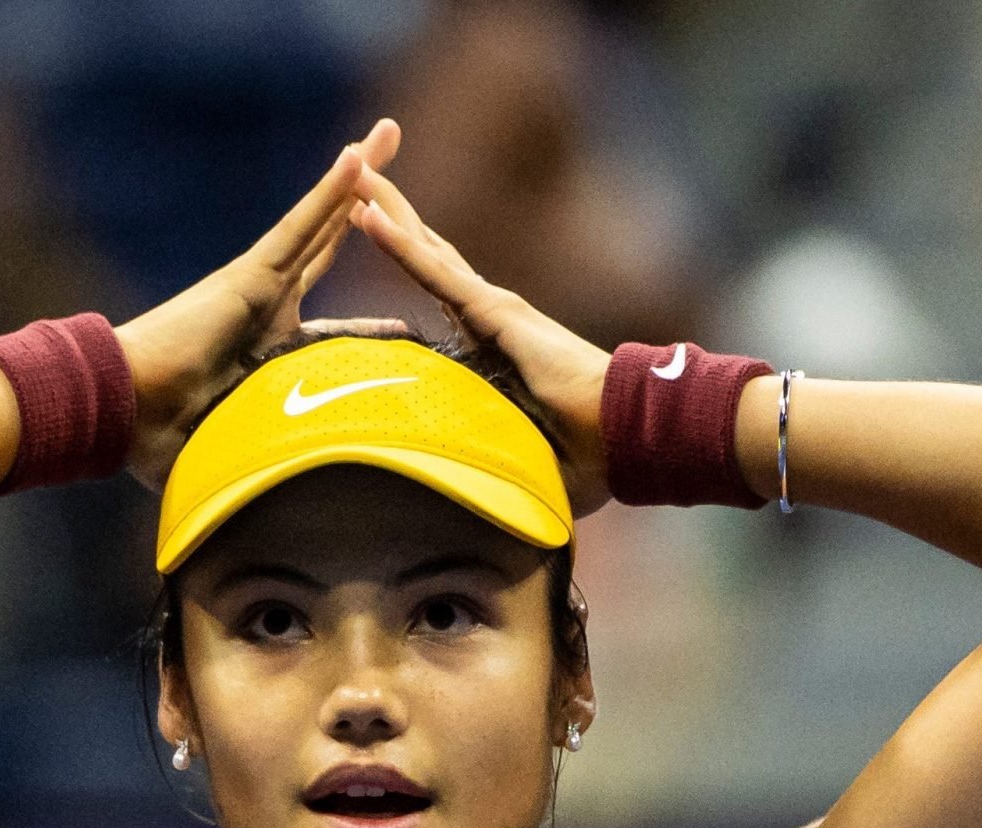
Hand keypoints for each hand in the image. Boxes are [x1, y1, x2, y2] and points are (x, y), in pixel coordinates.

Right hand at [115, 119, 401, 492]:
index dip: (367, 329)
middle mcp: (267, 310)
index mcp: (268, 354)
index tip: (403, 328)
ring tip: (387, 137)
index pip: (329, 332)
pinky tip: (363, 156)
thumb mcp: (237, 460)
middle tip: (397, 180)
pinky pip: (300, 226)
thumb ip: (263, 481)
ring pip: (320, 224)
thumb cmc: (162, 445)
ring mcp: (260, 287)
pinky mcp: (250, 276)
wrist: (120, 413)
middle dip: (365, 217)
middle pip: (328, 252)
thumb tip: (272, 545)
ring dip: (356, 181)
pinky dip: (331, 192)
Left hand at [349, 163, 612, 514]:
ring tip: (350, 174)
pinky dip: (400, 243)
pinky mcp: (495, 313)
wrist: (631, 437)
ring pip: (425, 251)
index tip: (378, 232)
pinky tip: (365, 214)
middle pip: (429, 256)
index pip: (442, 293)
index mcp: (495, 345)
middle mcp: (491, 316)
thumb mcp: (522, 457)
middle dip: (392, 216)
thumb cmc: (592, 455)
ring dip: (387, 213)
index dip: (413, 258)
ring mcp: (492, 310)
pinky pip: (434, 272)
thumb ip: (491, 462)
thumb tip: (467, 499)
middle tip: (355, 177)